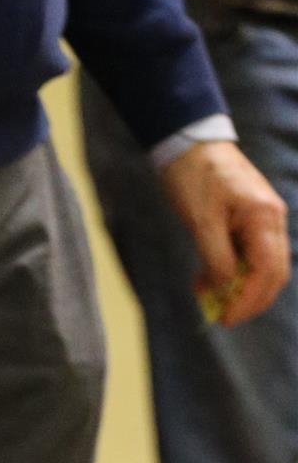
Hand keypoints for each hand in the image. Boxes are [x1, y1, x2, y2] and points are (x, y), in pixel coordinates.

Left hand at [159, 141, 289, 325]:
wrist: (190, 144)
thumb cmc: (195, 177)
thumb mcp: (201, 222)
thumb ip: (216, 258)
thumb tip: (226, 287)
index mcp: (265, 218)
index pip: (268, 272)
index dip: (249, 300)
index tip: (226, 319)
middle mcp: (272, 220)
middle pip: (273, 274)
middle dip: (250, 300)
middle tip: (222, 316)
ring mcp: (264, 220)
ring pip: (261, 267)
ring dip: (238, 287)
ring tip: (207, 295)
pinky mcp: (250, 221)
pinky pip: (248, 255)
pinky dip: (231, 272)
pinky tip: (206, 279)